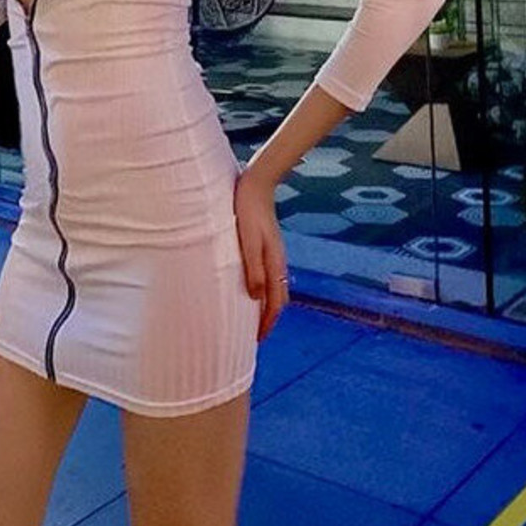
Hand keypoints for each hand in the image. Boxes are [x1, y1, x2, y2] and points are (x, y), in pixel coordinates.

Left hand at [233, 166, 288, 341]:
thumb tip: (257, 298)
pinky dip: (264, 290)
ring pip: (275, 288)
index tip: (256, 341)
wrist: (256, 184)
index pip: (275, 303)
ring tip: (251, 318)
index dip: (266, 324)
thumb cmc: (247, 211)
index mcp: (274, 264)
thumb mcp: (248, 241)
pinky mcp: (268, 246)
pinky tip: (250, 289)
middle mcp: (278, 262)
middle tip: (254, 336)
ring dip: (266, 306)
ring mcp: (274, 254)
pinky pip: (269, 276)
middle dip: (269, 320)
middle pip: (278, 299)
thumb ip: (253, 268)